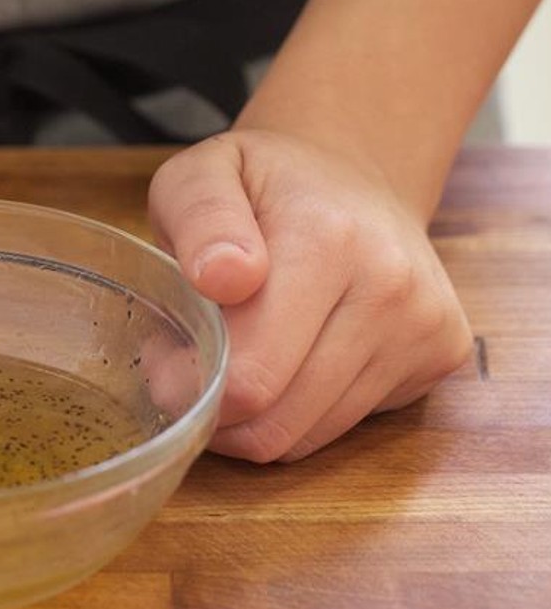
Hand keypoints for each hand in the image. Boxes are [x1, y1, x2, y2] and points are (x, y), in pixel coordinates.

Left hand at [147, 129, 471, 462]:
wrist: (355, 171)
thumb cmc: (262, 183)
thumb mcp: (200, 175)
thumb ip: (198, 218)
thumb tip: (224, 278)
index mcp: (327, 242)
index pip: (251, 378)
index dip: (192, 386)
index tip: (166, 357)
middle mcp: (392, 288)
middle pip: (278, 423)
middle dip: (220, 414)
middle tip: (194, 366)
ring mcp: (426, 327)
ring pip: (308, 437)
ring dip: (258, 418)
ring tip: (241, 358)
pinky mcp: (441, 355)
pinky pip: (342, 427)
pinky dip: (301, 412)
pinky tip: (292, 358)